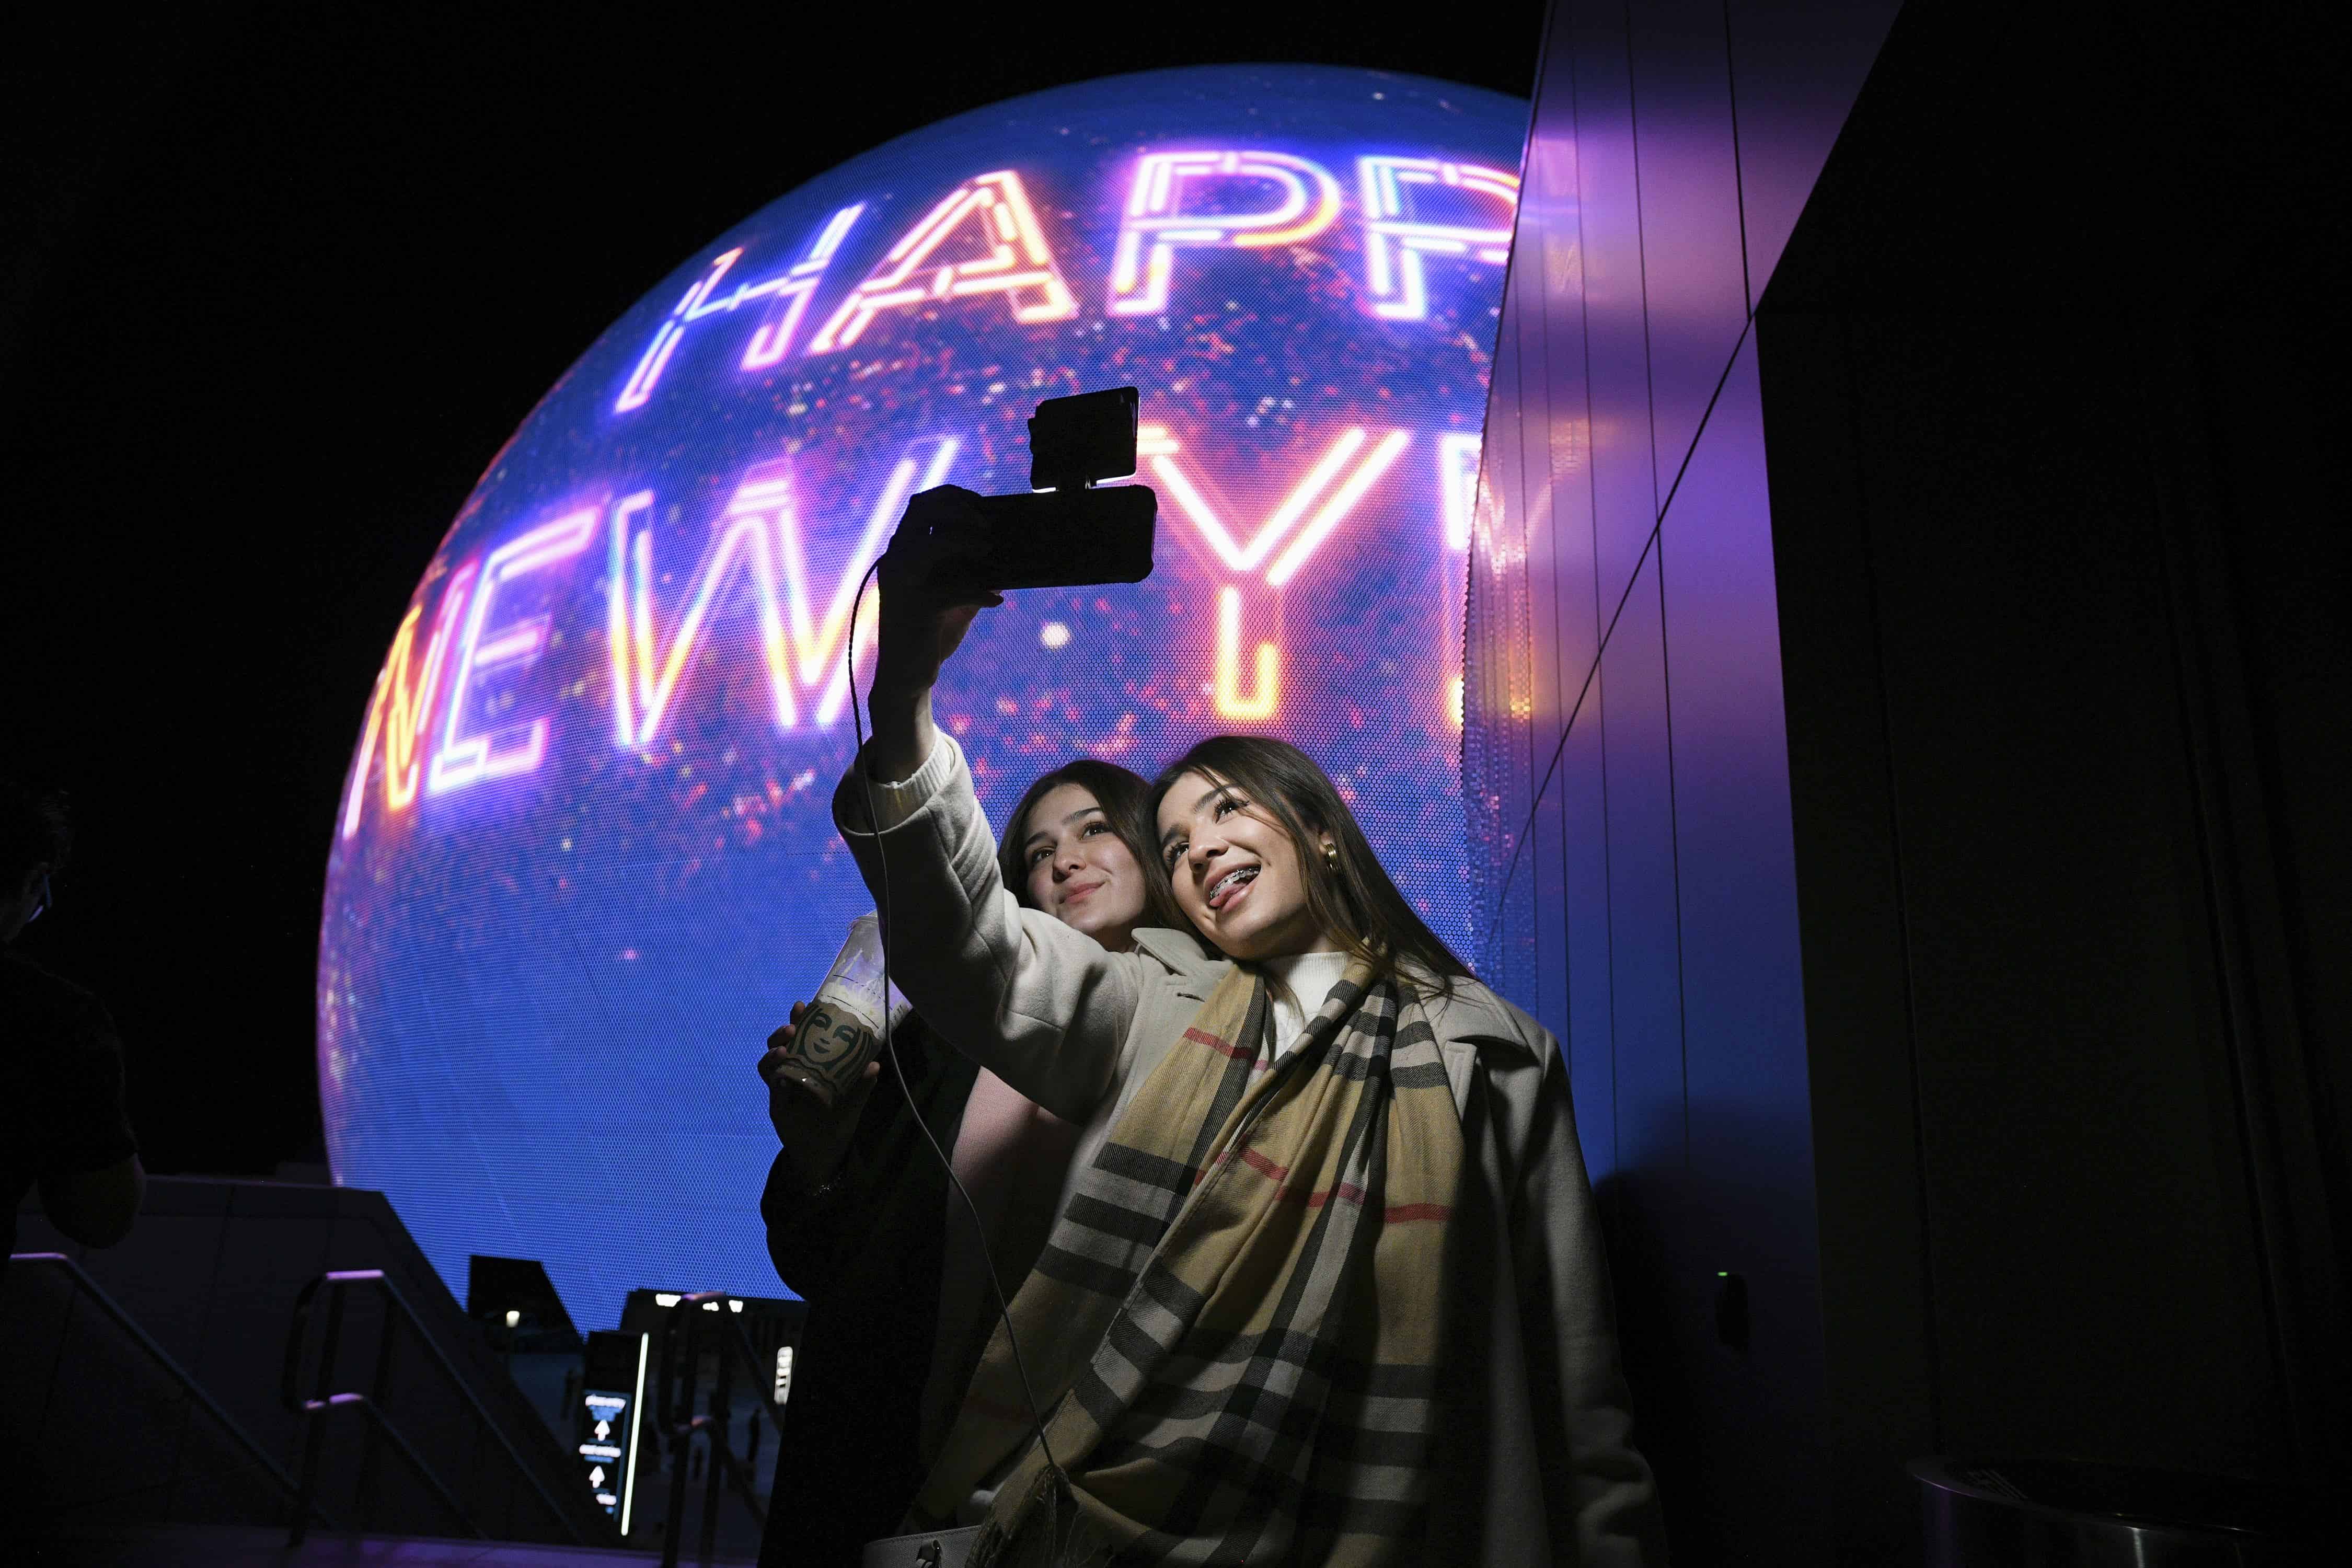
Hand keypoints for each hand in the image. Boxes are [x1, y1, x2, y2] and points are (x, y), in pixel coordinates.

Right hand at [760, 1000, 878, 1190]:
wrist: (824, 1156)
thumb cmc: (837, 1124)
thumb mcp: (852, 1103)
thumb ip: (861, 1086)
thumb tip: (874, 1064)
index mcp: (811, 1067)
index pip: (801, 1038)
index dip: (799, 1021)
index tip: (802, 1005)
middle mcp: (793, 1074)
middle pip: (780, 1046)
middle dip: (782, 1032)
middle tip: (791, 1026)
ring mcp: (782, 1089)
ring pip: (768, 1064)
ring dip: (773, 1052)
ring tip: (784, 1049)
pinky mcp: (777, 1106)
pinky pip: (771, 1087)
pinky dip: (774, 1078)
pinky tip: (782, 1075)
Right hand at [873, 485, 1002, 697]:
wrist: (907, 678)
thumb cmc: (932, 633)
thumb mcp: (957, 595)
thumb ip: (973, 571)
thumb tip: (1006, 552)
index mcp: (903, 552)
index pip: (920, 504)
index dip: (952, 496)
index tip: (981, 505)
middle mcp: (896, 561)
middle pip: (920, 511)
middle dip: (958, 510)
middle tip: (986, 526)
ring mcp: (902, 584)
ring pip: (929, 544)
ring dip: (963, 541)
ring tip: (988, 551)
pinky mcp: (915, 610)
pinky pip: (951, 590)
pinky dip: (978, 592)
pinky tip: (996, 600)